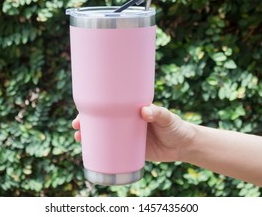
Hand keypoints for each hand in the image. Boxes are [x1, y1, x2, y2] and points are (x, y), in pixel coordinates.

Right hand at [71, 104, 191, 161]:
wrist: (184, 146)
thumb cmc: (176, 127)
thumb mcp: (168, 118)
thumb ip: (158, 113)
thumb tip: (144, 111)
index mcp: (132, 110)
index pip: (110, 106)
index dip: (94, 107)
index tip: (82, 111)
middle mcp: (126, 122)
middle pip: (102, 120)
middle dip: (86, 122)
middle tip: (77, 126)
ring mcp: (127, 137)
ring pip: (104, 136)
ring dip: (90, 137)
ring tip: (79, 139)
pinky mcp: (131, 151)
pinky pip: (113, 151)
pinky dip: (102, 152)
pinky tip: (91, 155)